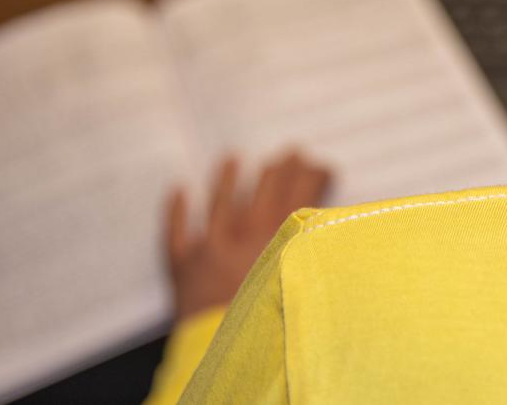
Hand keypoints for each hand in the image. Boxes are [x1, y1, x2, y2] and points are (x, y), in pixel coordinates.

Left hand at [165, 150, 332, 320]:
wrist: (229, 352)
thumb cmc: (276, 323)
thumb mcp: (308, 283)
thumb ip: (317, 253)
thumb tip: (330, 228)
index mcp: (283, 235)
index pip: (303, 190)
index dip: (315, 174)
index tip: (323, 167)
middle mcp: (247, 231)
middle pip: (266, 186)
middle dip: (282, 167)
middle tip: (291, 154)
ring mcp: (212, 244)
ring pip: (221, 199)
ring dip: (228, 176)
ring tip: (234, 159)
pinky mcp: (183, 263)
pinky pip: (176, 229)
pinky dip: (176, 209)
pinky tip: (178, 190)